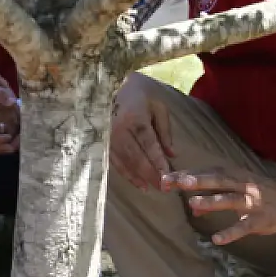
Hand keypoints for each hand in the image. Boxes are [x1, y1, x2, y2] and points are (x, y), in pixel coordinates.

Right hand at [109, 74, 174, 189]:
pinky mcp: (103, 144)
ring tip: (152, 188)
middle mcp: (119, 129)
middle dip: (150, 174)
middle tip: (164, 187)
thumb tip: (172, 155)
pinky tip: (139, 183)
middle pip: (136, 156)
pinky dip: (127, 175)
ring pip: (125, 162)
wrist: (111, 88)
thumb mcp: (158, 108)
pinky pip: (115, 163)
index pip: (148, 143)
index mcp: (135, 118)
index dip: (158, 161)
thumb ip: (165, 131)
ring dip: (139, 177)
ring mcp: (109, 138)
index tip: (168, 175)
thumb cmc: (139, 97)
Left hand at [161, 166, 275, 243]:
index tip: (165, 178)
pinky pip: (243, 226)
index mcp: (234, 175)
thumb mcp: (238, 190)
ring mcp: (252, 202)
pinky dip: (230, 232)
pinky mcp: (260, 219)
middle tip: (176, 182)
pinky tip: (216, 239)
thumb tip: (192, 208)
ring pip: (229, 199)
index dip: (187, 175)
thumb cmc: (261, 192)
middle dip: (196, 181)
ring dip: (211, 201)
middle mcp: (242, 185)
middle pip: (217, 180)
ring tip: (193, 204)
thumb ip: (214, 196)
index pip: (207, 172)